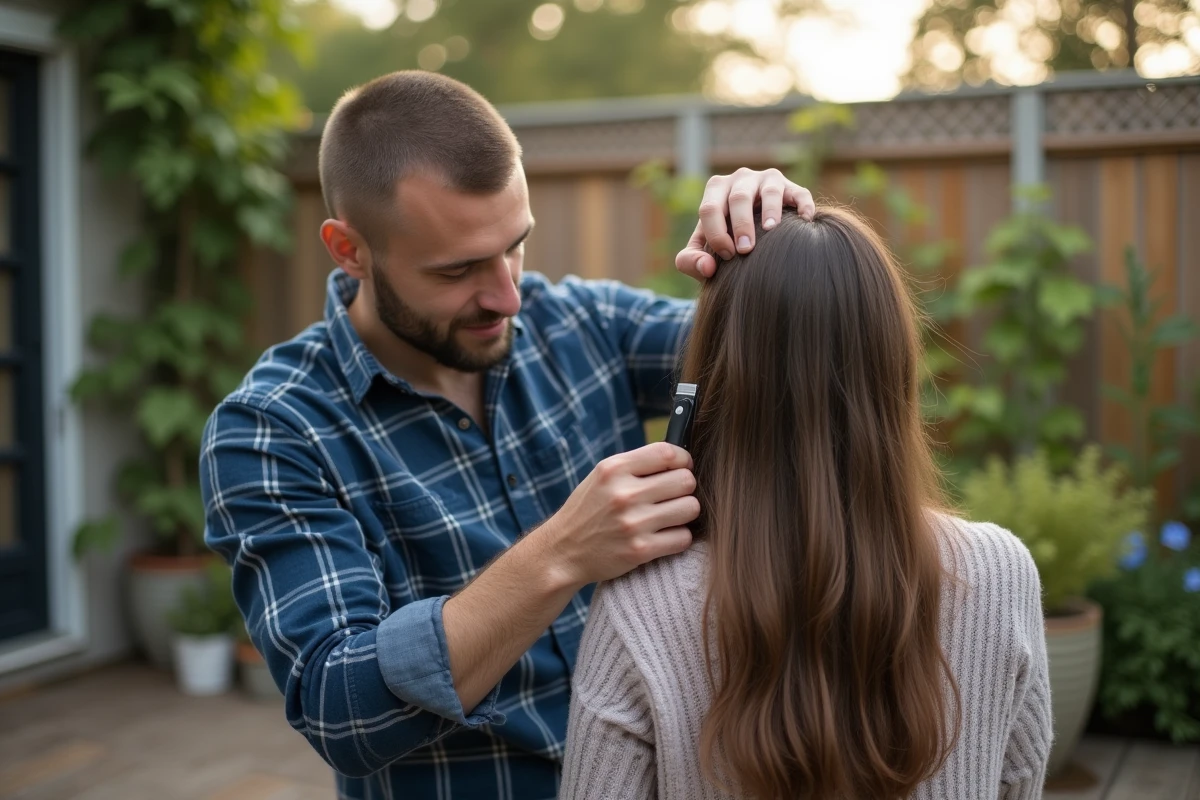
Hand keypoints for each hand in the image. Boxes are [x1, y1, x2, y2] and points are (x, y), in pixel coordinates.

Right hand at [536, 442, 697, 587]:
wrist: (563, 551)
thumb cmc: (588, 510)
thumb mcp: (602, 477)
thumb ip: (636, 466)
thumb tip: (681, 460)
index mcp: (614, 469)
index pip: (668, 453)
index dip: (683, 459)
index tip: (682, 468)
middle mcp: (624, 494)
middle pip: (685, 481)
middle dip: (685, 488)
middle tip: (673, 496)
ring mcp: (633, 523)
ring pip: (690, 508)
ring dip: (685, 513)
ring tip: (670, 516)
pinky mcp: (640, 550)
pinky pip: (683, 537)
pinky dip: (679, 537)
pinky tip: (664, 536)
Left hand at [675, 167, 814, 279]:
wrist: (754, 234)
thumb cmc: (725, 241)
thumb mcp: (704, 250)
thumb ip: (692, 261)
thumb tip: (707, 267)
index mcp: (716, 190)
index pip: (709, 208)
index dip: (716, 233)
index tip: (727, 255)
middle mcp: (741, 179)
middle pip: (738, 197)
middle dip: (741, 224)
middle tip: (746, 249)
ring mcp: (767, 180)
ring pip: (769, 190)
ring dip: (770, 210)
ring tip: (771, 230)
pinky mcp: (792, 189)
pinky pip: (800, 194)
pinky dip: (803, 206)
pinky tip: (804, 222)